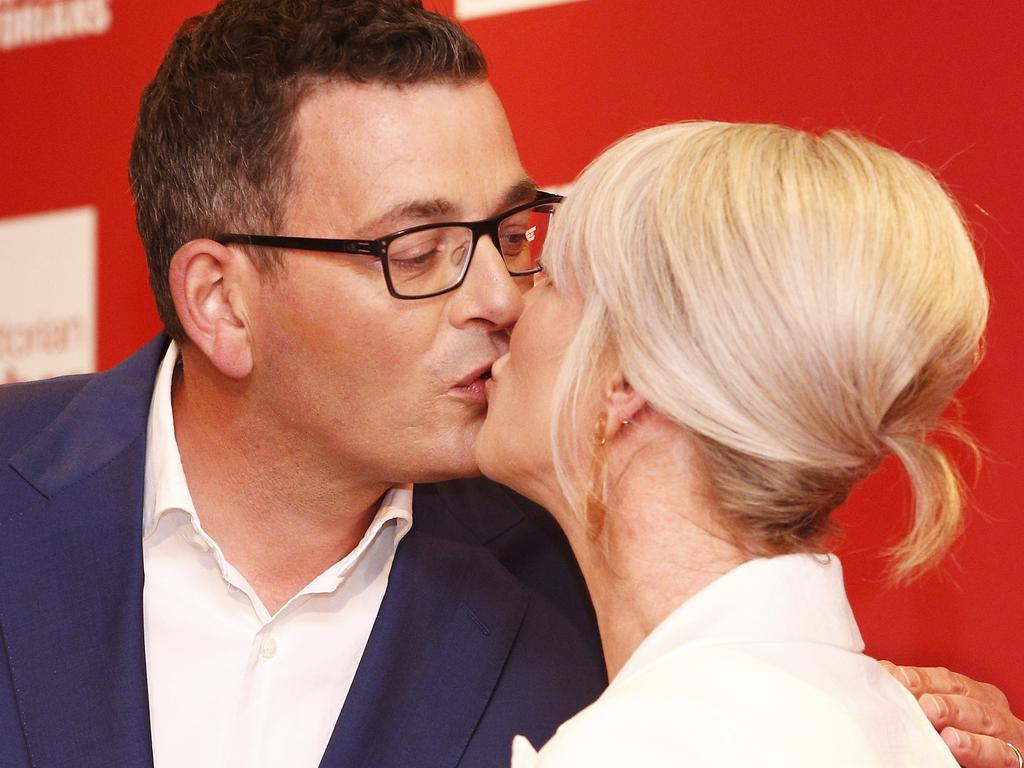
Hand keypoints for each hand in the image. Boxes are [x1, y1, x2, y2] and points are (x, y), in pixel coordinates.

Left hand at [880, 662, 1023, 767]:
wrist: (986, 764)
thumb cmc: (957, 741)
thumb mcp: (938, 717)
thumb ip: (917, 698)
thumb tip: (882, 673)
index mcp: (969, 692)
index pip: (943, 678)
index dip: (918, 676)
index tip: (892, 675)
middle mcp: (989, 706)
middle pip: (960, 691)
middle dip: (932, 687)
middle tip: (906, 686)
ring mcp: (1004, 732)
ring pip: (981, 715)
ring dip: (954, 711)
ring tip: (929, 710)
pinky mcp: (1013, 758)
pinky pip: (998, 751)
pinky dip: (976, 746)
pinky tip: (955, 741)